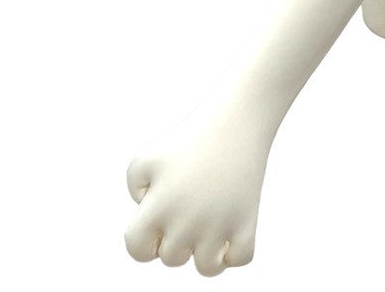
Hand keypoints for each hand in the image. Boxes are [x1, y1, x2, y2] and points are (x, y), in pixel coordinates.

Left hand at [124, 93, 276, 275]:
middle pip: (173, 258)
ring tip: (209, 223)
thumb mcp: (147, 158)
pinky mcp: (248, 220)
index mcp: (159, 206)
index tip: (158, 218)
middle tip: (190, 203)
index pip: (137, 250)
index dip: (145, 238)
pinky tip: (231, 230)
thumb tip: (151, 221)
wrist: (236, 116)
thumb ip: (136, 192)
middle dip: (177, 237)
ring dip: (205, 251)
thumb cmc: (189, 138)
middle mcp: (187, 222)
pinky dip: (235, 252)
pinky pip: (241, 259)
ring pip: (206, 268)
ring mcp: (220, 224)